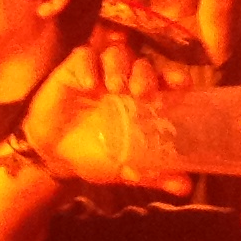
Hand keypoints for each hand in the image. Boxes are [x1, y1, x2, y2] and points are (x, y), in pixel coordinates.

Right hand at [25, 41, 191, 194]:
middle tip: (141, 92)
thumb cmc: (97, 156)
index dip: (175, 77)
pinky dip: (88, 66)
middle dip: (146, 73)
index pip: (165, 81)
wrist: (55, 154)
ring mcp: (99, 74)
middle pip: (142, 63)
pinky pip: (83, 56)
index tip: (181, 84)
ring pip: (116, 54)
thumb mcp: (127, 169)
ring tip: (114, 87)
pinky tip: (89, 83)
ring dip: (119, 66)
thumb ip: (154, 175)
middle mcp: (125, 83)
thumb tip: (185, 187)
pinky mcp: (72, 70)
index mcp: (143, 102)